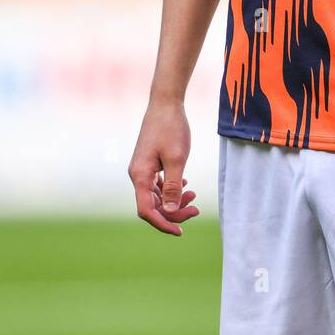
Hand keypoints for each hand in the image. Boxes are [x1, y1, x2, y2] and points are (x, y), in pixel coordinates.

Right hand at [128, 94, 198, 235]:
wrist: (166, 104)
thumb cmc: (171, 128)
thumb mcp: (176, 159)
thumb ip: (174, 186)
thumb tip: (171, 212)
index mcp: (140, 176)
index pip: (146, 210)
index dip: (163, 223)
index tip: (180, 231)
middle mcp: (137, 175)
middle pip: (153, 205)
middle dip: (173, 212)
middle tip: (196, 209)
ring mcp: (143, 170)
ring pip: (157, 196)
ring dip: (174, 201)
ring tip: (194, 197)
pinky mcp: (149, 164)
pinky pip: (158, 185)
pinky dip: (172, 190)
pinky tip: (186, 187)